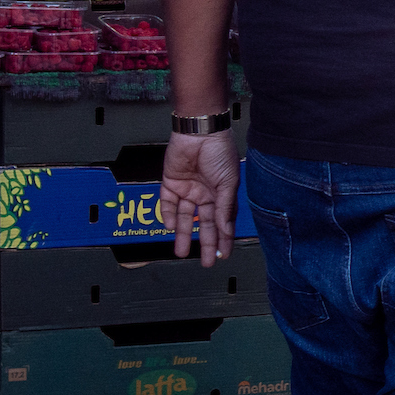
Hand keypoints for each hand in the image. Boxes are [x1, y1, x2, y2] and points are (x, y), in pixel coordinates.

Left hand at [160, 130, 239, 266]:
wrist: (200, 133)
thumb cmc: (220, 153)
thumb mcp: (228, 184)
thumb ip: (224, 209)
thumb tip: (225, 230)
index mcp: (221, 194)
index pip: (222, 222)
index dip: (223, 239)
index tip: (223, 255)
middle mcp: (204, 195)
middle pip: (203, 224)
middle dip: (204, 243)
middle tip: (205, 261)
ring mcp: (187, 189)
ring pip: (182, 218)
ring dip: (181, 234)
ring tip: (181, 252)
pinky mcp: (170, 183)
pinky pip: (166, 203)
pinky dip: (166, 215)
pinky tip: (168, 227)